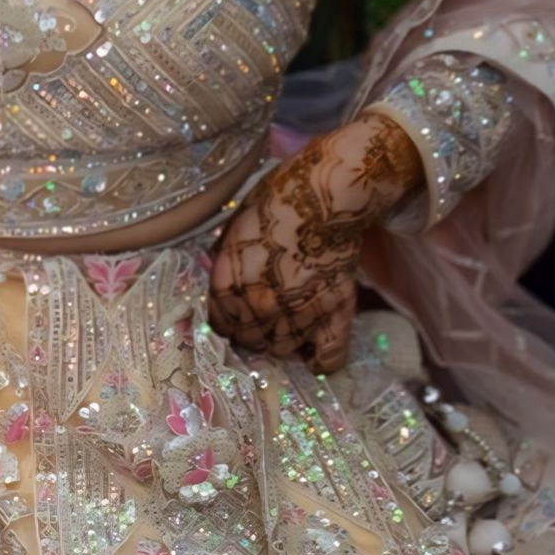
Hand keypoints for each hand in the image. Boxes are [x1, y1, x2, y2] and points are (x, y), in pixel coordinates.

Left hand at [207, 111, 420, 369]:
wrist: (326, 193)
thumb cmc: (276, 201)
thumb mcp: (233, 230)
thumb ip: (225, 266)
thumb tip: (220, 289)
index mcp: (227, 286)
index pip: (219, 325)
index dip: (229, 319)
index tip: (238, 312)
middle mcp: (259, 308)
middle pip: (249, 341)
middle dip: (253, 332)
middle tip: (265, 316)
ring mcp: (298, 314)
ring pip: (282, 350)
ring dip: (282, 341)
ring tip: (288, 323)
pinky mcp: (334, 313)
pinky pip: (327, 357)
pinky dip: (320, 361)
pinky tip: (314, 355)